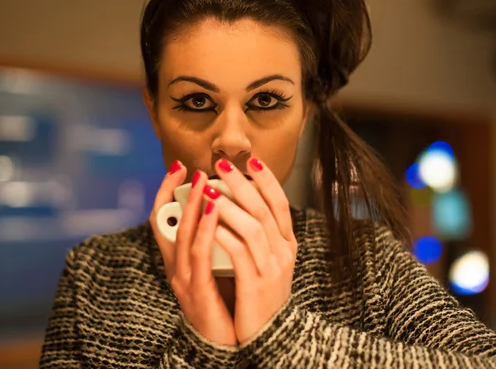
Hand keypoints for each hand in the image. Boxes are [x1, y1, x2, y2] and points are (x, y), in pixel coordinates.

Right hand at [150, 161, 236, 345]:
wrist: (223, 342)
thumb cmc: (223, 300)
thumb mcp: (216, 264)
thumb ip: (215, 239)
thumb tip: (225, 205)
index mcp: (180, 259)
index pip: (166, 219)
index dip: (167, 192)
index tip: (179, 168)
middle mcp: (176, 266)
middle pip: (168, 223)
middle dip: (178, 193)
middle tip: (192, 169)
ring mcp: (184, 278)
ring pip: (183, 235)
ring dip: (192, 206)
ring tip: (204, 183)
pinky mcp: (196, 290)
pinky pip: (199, 255)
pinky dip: (205, 230)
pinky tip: (214, 211)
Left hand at [203, 157, 297, 343]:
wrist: (269, 334)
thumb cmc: (262, 293)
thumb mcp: (269, 261)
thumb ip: (260, 235)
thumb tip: (240, 203)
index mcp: (287, 244)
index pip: (280, 203)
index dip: (267, 180)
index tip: (252, 160)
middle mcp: (284, 252)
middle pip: (264, 209)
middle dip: (242, 184)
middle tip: (221, 165)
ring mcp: (272, 268)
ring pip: (253, 228)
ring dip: (230, 206)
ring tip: (209, 190)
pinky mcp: (256, 285)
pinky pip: (239, 254)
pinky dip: (224, 235)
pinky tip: (209, 223)